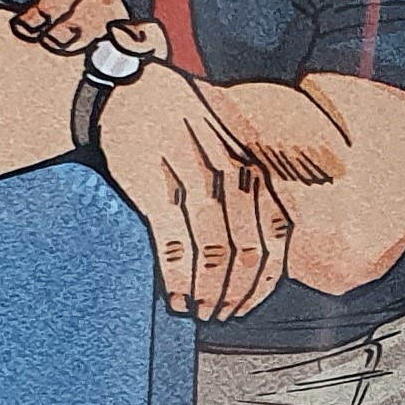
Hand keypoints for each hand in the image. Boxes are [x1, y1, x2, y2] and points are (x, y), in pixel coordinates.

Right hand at [95, 63, 291, 321]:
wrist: (128, 87)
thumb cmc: (177, 120)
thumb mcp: (228, 143)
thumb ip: (249, 185)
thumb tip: (262, 247)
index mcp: (253, 163)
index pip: (276, 233)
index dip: (266, 277)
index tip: (252, 302)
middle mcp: (231, 171)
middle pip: (248, 249)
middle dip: (239, 294)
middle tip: (225, 317)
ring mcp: (193, 177)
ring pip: (215, 251)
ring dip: (210, 293)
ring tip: (202, 314)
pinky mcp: (154, 184)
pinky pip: (175, 242)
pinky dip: (178, 278)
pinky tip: (176, 298)